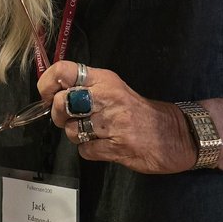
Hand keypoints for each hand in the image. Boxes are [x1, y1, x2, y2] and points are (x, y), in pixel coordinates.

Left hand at [38, 60, 196, 173]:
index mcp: (104, 79)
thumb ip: (86, 87)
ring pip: (70, 130)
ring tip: (91, 133)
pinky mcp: (117, 147)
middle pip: (61, 103)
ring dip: (75, 135)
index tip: (47, 94)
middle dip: (57, 115)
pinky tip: (102, 146)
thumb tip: (52, 93)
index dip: (47, 83)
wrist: (175, 133)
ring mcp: (112, 123)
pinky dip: (89, 151)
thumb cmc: (138, 110)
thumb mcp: (113, 88)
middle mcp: (106, 97)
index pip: (63, 70)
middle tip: (68, 118)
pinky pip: (85, 151)